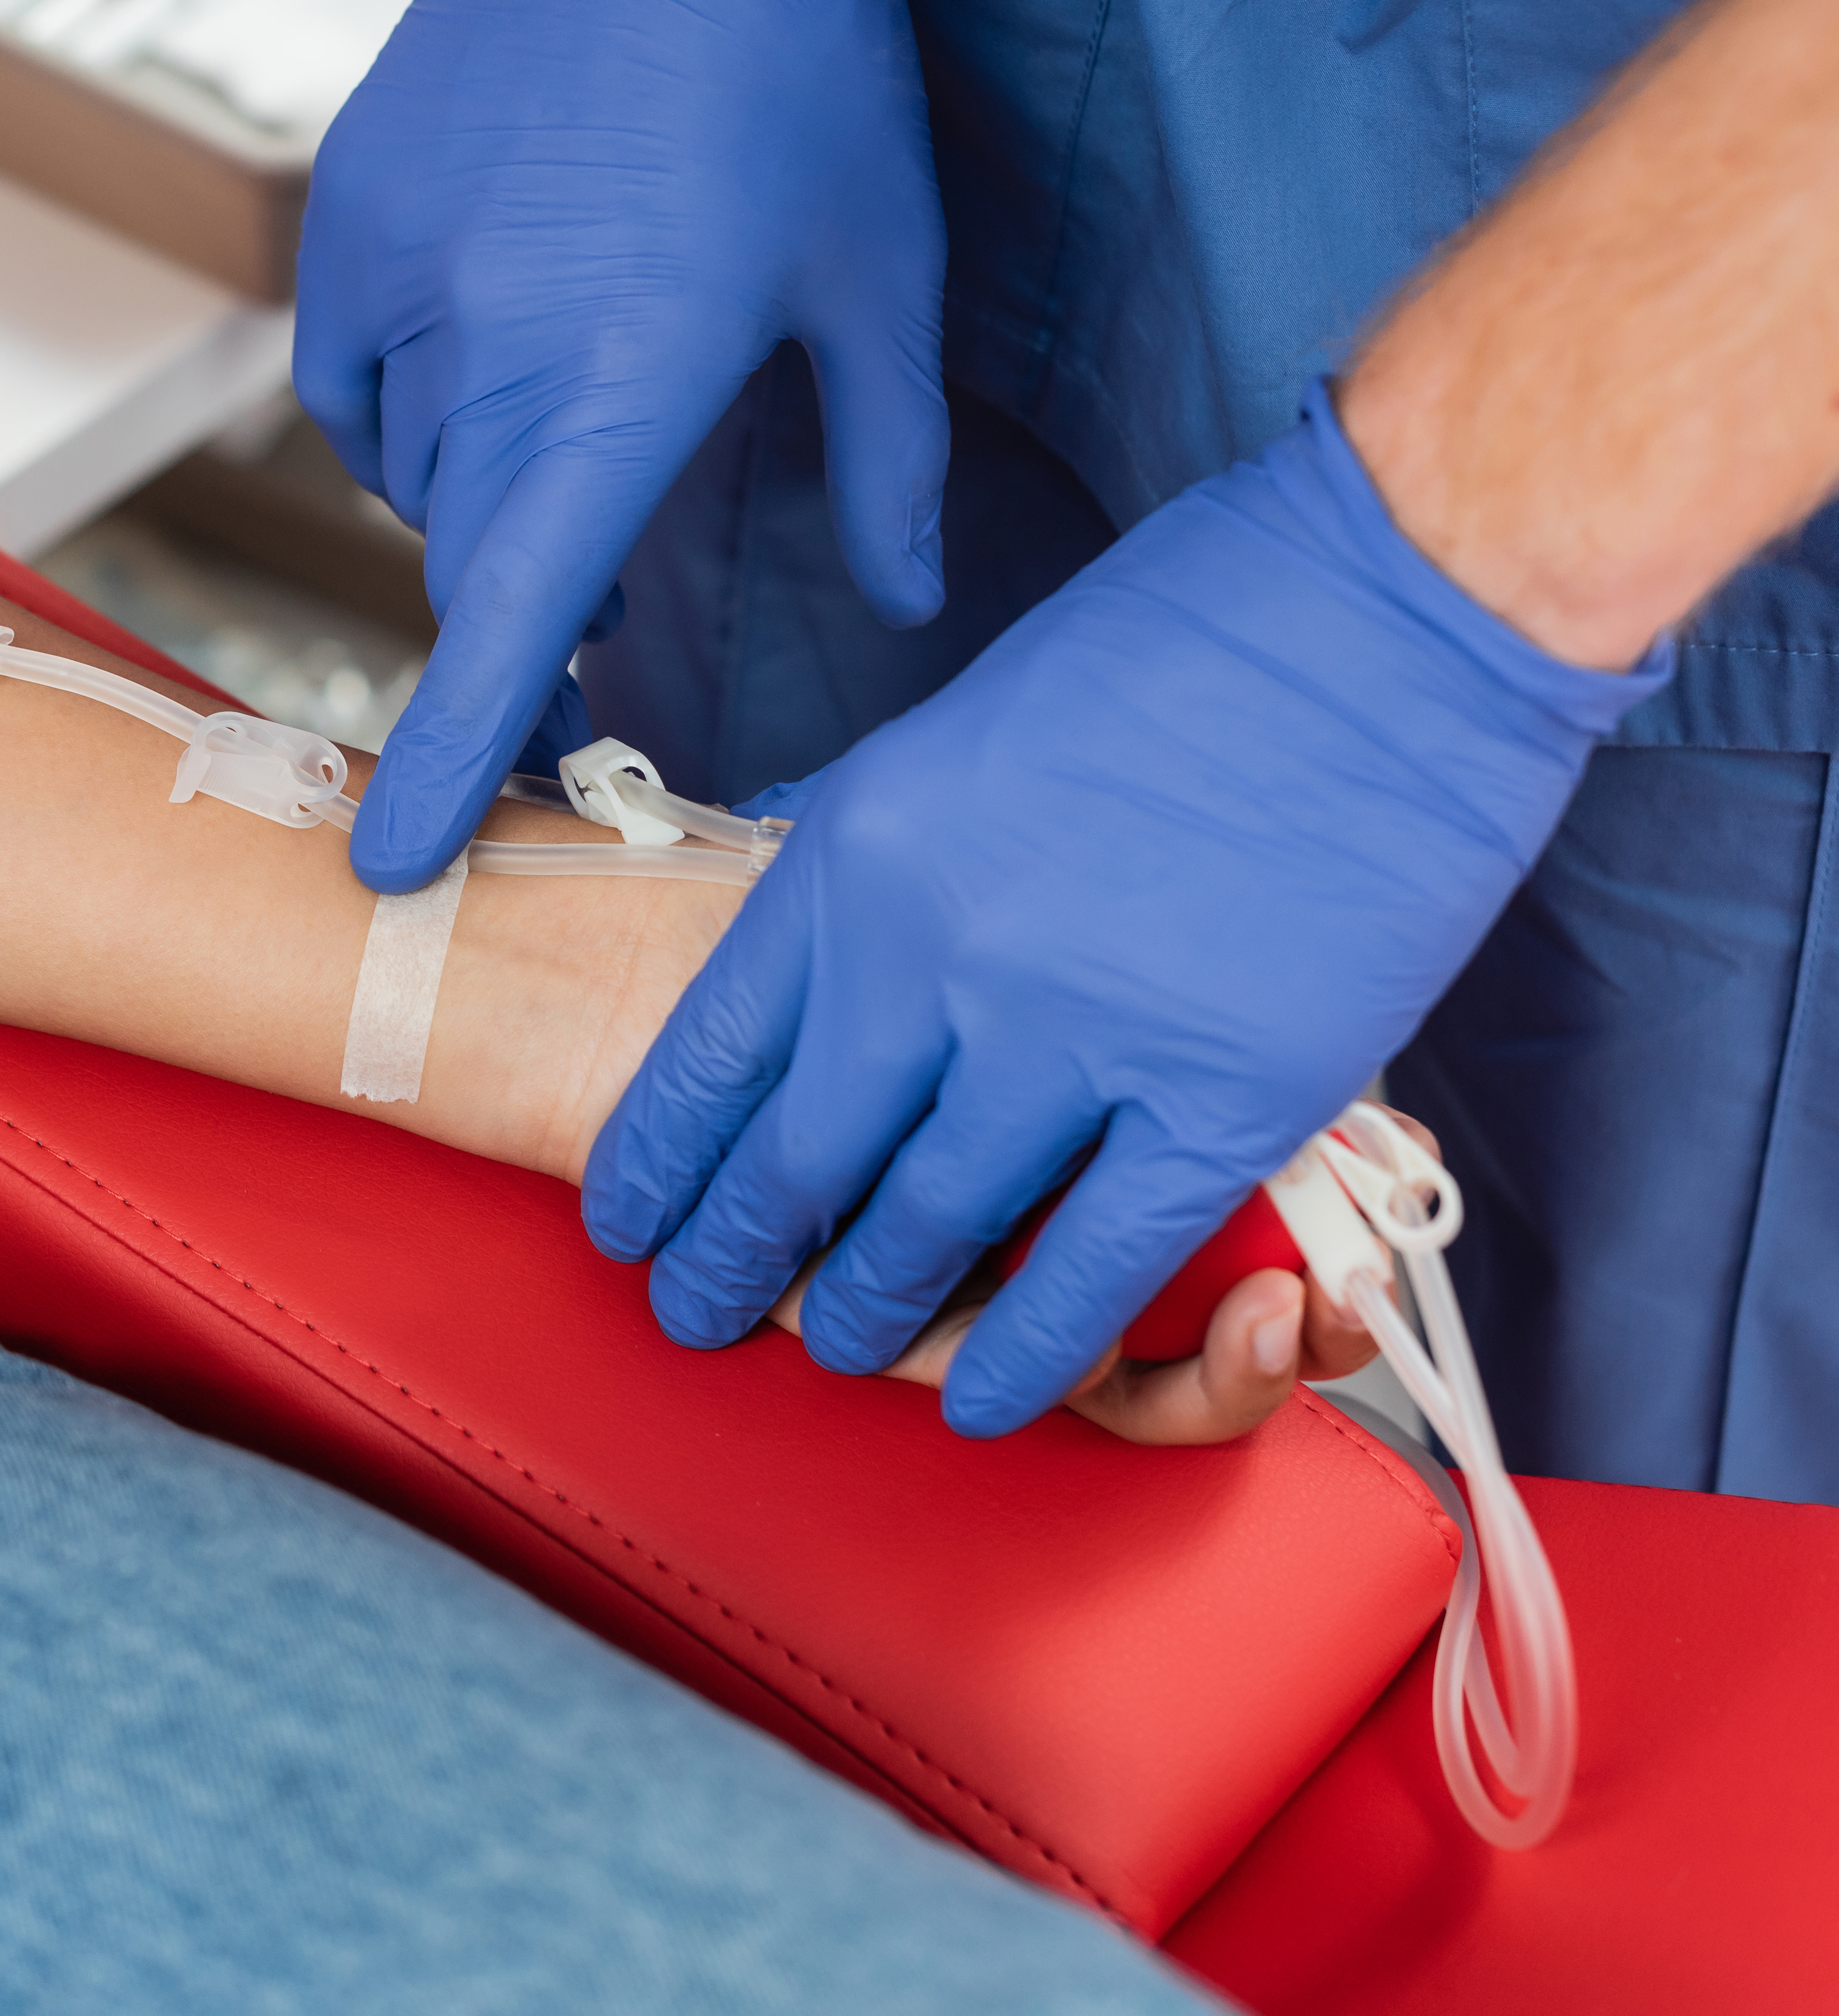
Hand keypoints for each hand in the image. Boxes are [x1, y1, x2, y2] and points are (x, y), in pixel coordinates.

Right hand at [297, 0, 949, 891]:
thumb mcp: (880, 273)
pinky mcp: (347, 219)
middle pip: (470, 560)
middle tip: (597, 582)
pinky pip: (357, 384)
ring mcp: (398, 278)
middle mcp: (488, 348)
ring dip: (484, 482)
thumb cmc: (798, 73)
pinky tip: (499, 332)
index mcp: (617, 382)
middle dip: (524, 599)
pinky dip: (417, 401)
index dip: (453, 757)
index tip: (393, 870)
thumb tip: (907, 597)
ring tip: (575, 381)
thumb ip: (889, 462)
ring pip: (414, 474)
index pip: (510, 621)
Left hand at [586, 389, 1666, 1434]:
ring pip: (926, 1231)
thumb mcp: (954, 736)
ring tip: (837, 1349)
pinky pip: (1093, 1272)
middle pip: (792, 1163)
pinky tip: (986, 1399)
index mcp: (856, 861)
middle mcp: (933, 962)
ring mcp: (1071, 1041)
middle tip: (698, 1313)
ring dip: (868, 1314)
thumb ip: (875, 854)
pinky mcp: (1217, 1100)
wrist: (1384, 617)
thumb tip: (802, 914)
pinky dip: (1032, 1354)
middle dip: (732, 1260)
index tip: (632, 1222)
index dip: (661, 1160)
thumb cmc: (1185, 643)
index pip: (710, 1055)